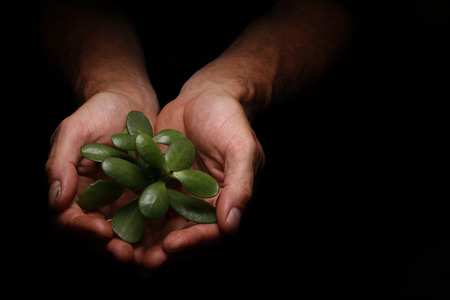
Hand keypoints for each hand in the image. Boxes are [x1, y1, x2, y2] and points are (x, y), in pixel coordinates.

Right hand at [46, 91, 158, 261]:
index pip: (68, 220)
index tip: (101, 231)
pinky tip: (165, 238)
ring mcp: (120, 200)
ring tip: (146, 255)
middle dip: (108, 247)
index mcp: (72, 189)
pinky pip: (146, 218)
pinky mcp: (144, 196)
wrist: (130, 101)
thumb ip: (60, 163)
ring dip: (131, 246)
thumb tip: (56, 200)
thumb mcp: (74, 130)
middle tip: (126, 254)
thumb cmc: (98, 110)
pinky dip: (152, 232)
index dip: (82, 230)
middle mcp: (94, 200)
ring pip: (121, 233)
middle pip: (94, 235)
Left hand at [140, 82, 264, 270]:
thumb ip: (241, 186)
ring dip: (147, 242)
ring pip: (164, 225)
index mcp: (227, 201)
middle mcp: (204, 203)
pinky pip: (148, 203)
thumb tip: (232, 225)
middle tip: (144, 264)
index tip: (171, 247)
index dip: (193, 241)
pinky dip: (135, 216)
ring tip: (126, 254)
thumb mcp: (242, 148)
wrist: (205, 95)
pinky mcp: (161, 183)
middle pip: (186, 234)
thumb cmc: (230, 119)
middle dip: (165, 252)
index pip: (213, 231)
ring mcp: (181, 194)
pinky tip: (116, 225)